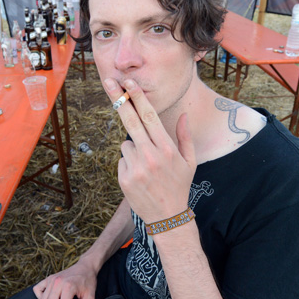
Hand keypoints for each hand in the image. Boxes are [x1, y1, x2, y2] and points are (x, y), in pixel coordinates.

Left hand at [102, 78, 196, 223]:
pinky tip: (140, 177)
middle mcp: (150, 156)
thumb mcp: (189, 162)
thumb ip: (185, 136)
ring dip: (134, 149)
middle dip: (119, 98)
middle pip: (130, 120)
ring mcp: (136, 167)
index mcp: (167, 149)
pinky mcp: (124, 178)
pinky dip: (129, 164)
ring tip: (147, 167)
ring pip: (127, 143)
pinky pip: (122, 160)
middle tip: (109, 81)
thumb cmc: (180, 186)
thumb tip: (183, 115)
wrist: (167, 217)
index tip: (129, 82)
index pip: (150, 117)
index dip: (138, 97)